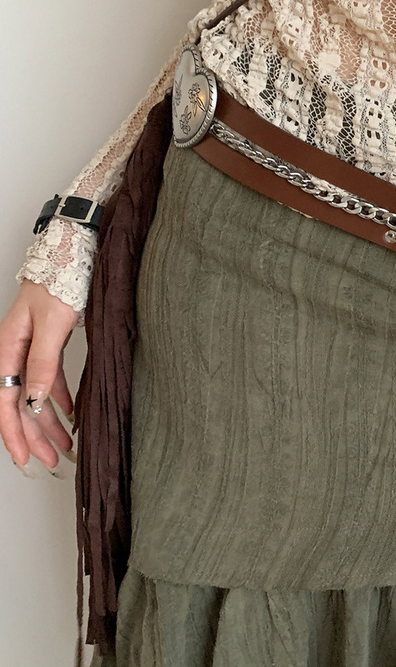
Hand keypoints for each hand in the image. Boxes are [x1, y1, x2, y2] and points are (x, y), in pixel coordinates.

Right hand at [0, 278, 79, 477]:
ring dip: (48, 422)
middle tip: (49, 462)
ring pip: (36, 395)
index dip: (14, 434)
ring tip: (63, 445)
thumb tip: (34, 398)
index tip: (24, 458)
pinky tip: (70, 414)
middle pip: (20, 404)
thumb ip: (42, 361)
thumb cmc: (58, 280)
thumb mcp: (52, 324)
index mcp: (7, 349)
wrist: (70, 253)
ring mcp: (31, 350)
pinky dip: (60, 398)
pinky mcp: (49, 344)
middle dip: (34, 436)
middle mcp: (15, 353)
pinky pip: (50, 380)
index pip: (5, 403)